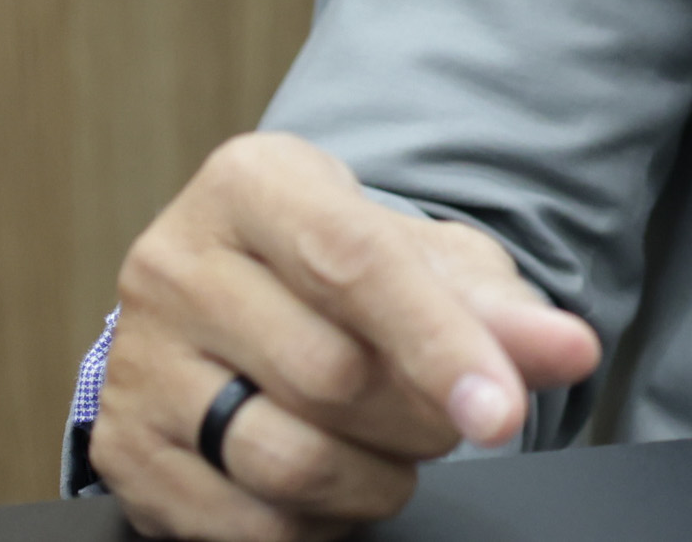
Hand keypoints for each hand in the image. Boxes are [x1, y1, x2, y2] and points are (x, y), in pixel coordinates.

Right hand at [91, 135, 603, 540]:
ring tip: (398, 458)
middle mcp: (176, 260)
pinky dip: (318, 526)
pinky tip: (338, 491)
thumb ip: (498, 308)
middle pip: (329, 374)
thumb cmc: (340, 275)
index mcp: (252, 183)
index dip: (440, 346)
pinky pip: (244, 524)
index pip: (355, 266)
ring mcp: (139, 358)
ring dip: (375, 481)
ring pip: (283, 457)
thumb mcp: (423, 264)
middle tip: (448, 420)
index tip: (504, 413)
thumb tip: (569, 349)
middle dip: (418, 418)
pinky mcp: (123, 447)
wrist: (235, 304)